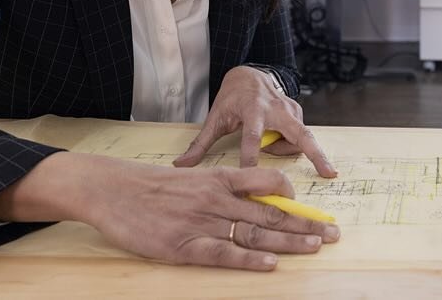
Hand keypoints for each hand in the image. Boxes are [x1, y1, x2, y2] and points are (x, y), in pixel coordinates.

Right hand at [0, 152, 339, 269]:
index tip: (311, 207)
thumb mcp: (189, 178)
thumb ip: (217, 188)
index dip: (291, 197)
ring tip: (315, 247)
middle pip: (269, 212)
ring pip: (254, 231)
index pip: (266, 183)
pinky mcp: (183, 245)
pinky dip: (248, 258)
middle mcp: (216, 198)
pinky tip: (270, 262)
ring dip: (288, 240)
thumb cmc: (149, 186)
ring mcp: (200, 222)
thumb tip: (245, 199)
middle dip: (303, 223)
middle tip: (331, 234)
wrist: (110, 190)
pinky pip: (223, 252)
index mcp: (217, 179)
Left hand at [173, 65, 336, 177]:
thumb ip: (200, 144)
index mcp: (253, 110)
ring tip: (267, 144)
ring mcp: (291, 109)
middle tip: (328, 173)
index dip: (252, 158)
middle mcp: (276, 109)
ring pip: (299, 138)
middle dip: (316, 153)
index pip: (253, 138)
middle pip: (300, 134)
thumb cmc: (231, 99)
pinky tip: (275, 139)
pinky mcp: (298, 112)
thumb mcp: (215, 118)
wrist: (249, 74)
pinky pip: (299, 136)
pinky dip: (290, 143)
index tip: (252, 176)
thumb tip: (181, 166)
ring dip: (285, 148)